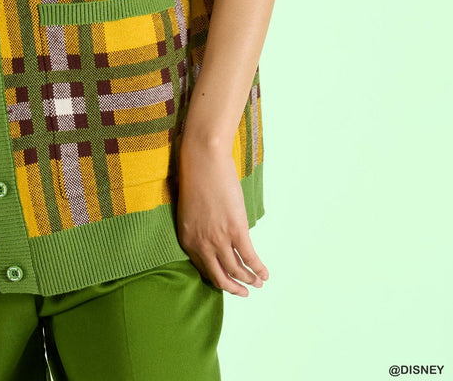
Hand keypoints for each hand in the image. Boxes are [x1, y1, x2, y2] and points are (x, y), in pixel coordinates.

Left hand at [176, 142, 268, 296]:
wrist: (203, 160)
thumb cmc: (196, 179)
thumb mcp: (190, 211)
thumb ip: (199, 229)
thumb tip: (215, 239)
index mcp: (187, 239)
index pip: (203, 269)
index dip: (217, 278)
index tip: (227, 282)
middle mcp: (201, 243)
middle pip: (219, 277)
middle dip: (233, 288)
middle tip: (244, 292)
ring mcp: (219, 238)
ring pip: (236, 270)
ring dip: (249, 279)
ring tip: (258, 282)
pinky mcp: (236, 229)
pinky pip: (249, 257)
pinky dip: (258, 268)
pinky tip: (265, 273)